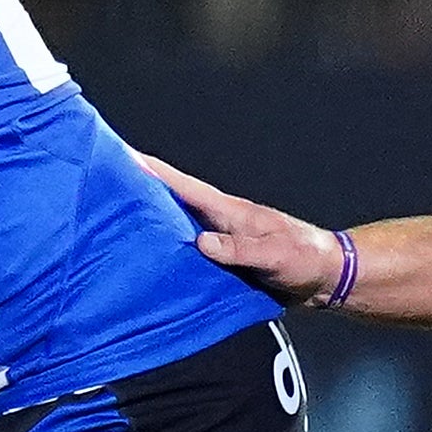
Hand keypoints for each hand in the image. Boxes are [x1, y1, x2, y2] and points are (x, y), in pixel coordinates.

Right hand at [135, 147, 348, 301]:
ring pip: (177, 226)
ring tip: (114, 220)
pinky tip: (152, 257)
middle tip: (103, 184)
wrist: (328, 278)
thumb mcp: (273, 255)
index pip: (181, 185)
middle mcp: (219, 220)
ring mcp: (221, 238)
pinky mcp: (225, 260)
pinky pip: (189, 250)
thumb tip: (199, 243)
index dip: (149, 168)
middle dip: (138, 189)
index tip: (118, 152)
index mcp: (227, 211)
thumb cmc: (305, 259)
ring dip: (150, 220)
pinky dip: (169, 247)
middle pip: (171, 200)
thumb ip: (238, 249)